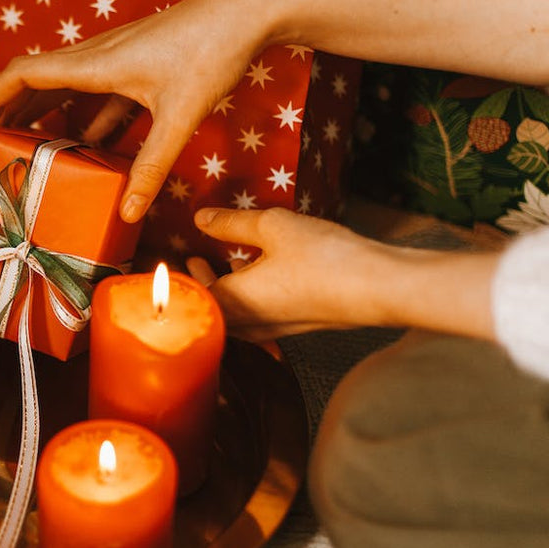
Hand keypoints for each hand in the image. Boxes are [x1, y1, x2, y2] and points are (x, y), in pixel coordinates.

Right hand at [0, 0, 275, 222]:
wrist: (248, 11)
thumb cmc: (212, 52)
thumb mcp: (179, 117)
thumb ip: (151, 168)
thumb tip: (127, 212)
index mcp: (95, 64)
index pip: (23, 74)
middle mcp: (98, 56)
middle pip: (35, 80)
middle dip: (10, 112)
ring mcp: (118, 57)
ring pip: (65, 86)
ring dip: (45, 115)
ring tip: (34, 151)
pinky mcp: (138, 62)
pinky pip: (99, 92)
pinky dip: (86, 118)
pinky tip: (94, 148)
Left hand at [189, 207, 393, 340]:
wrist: (378, 289)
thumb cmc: (324, 258)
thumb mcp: (272, 226)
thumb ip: (231, 223)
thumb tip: (201, 218)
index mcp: (233, 302)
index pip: (191, 297)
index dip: (179, 280)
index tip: (170, 264)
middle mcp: (249, 323)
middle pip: (211, 309)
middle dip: (201, 283)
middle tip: (194, 259)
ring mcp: (274, 329)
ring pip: (236, 314)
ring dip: (226, 289)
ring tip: (227, 261)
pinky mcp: (296, 326)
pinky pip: (259, 316)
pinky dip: (250, 296)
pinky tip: (264, 272)